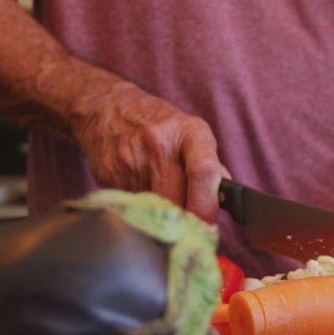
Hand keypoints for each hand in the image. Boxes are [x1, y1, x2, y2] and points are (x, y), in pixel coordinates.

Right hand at [75, 82, 227, 220]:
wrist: (108, 108)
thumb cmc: (158, 124)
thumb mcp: (190, 133)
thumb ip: (210, 166)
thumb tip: (225, 200)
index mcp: (188, 131)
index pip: (203, 172)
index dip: (206, 205)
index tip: (207, 225)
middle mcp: (158, 143)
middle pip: (176, 199)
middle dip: (183, 220)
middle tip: (186, 226)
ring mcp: (131, 159)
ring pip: (153, 209)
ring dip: (160, 216)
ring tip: (161, 202)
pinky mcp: (109, 176)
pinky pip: (132, 206)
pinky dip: (140, 209)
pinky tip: (139, 192)